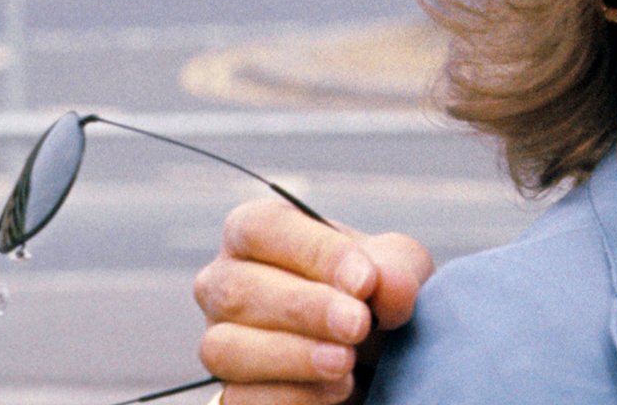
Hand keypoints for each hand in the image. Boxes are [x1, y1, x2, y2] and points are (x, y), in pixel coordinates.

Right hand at [193, 197, 433, 404]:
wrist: (379, 354)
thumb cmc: (374, 293)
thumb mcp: (398, 268)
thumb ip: (396, 270)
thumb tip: (388, 287)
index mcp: (257, 234)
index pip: (262, 228)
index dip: (314, 253)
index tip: (365, 281)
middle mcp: (224, 282)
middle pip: (237, 290)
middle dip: (304, 309)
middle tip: (358, 325)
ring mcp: (218, 339)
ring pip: (225, 348)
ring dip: (292, 356)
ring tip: (345, 362)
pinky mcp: (231, 392)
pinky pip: (240, 397)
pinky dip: (293, 396)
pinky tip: (337, 390)